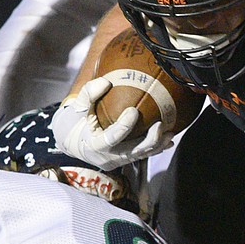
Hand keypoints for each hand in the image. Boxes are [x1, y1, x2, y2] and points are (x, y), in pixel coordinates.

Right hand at [51, 77, 173, 170]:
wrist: (73, 142)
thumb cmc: (76, 121)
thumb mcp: (78, 106)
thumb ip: (89, 93)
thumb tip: (106, 82)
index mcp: (93, 145)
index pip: (111, 138)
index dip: (124, 126)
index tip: (134, 111)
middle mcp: (107, 157)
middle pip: (132, 152)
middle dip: (149, 140)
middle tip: (160, 124)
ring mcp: (117, 162)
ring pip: (141, 156)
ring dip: (157, 144)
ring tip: (170, 132)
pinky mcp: (124, 161)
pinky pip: (142, 156)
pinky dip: (156, 148)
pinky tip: (168, 140)